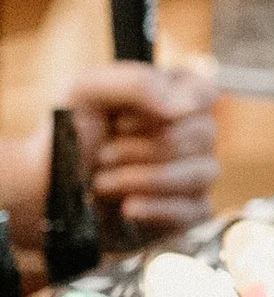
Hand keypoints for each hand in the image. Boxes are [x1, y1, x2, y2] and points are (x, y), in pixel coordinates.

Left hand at [68, 61, 219, 236]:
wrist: (44, 190)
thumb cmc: (66, 136)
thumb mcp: (86, 91)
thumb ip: (136, 83)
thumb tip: (185, 106)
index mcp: (172, 97)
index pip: (206, 93)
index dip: (172, 107)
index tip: (124, 122)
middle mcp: (189, 135)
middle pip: (204, 134)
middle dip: (145, 148)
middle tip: (104, 154)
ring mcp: (191, 175)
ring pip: (201, 173)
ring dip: (145, 178)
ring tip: (103, 183)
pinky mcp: (186, 212)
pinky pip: (196, 210)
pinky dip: (158, 208)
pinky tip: (128, 208)